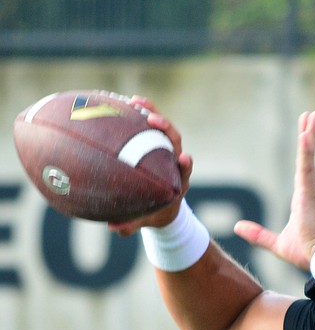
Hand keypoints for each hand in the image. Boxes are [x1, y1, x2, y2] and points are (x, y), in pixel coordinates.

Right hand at [109, 96, 192, 235]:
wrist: (162, 205)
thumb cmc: (154, 214)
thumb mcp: (144, 221)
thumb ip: (131, 225)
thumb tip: (112, 228)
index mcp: (178, 181)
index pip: (186, 169)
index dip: (186, 163)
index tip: (184, 158)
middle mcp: (173, 161)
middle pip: (176, 141)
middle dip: (167, 128)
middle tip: (152, 118)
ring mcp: (165, 149)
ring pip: (162, 127)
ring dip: (151, 111)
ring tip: (134, 100)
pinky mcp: (153, 142)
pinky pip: (145, 125)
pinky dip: (135, 114)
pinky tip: (118, 103)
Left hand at [234, 110, 314, 270]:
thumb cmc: (307, 253)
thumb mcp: (276, 243)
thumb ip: (258, 234)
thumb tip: (238, 227)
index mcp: (303, 200)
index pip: (302, 169)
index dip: (304, 150)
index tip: (305, 134)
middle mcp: (308, 192)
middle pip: (307, 157)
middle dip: (308, 135)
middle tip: (311, 115)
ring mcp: (310, 191)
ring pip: (308, 157)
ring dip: (309, 135)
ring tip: (312, 115)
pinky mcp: (310, 193)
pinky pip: (307, 167)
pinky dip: (306, 150)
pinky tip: (305, 135)